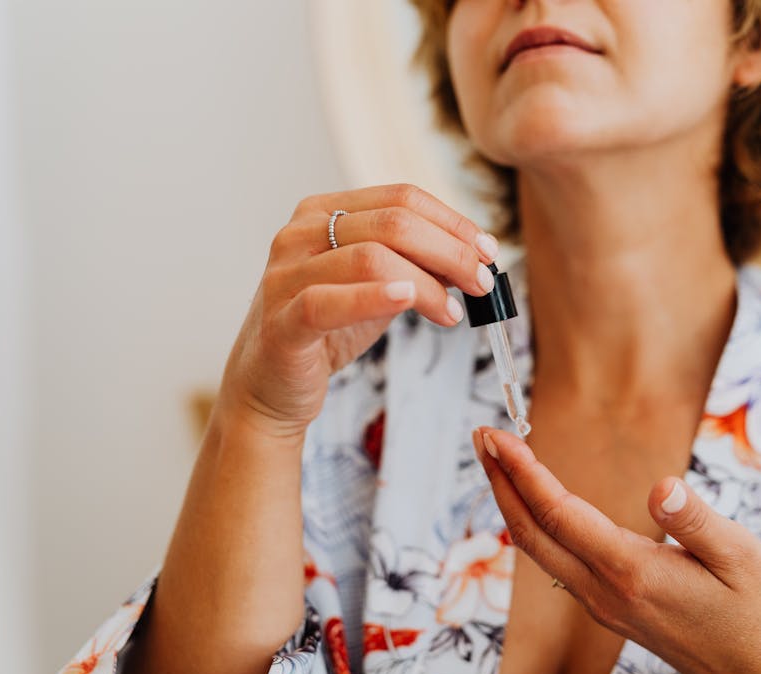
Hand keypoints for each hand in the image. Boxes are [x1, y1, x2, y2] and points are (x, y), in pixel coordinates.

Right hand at [218, 184, 498, 438]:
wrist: (272, 388)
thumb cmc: (328, 330)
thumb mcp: (378, 286)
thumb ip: (417, 265)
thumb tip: (476, 257)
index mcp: (322, 212)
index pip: (400, 198)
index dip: (452, 222)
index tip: (488, 250)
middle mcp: (299, 234)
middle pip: (392, 224)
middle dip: (450, 252)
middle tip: (483, 282)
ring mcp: (285, 276)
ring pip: (369, 258)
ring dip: (427, 283)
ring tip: (453, 311)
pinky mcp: (281, 323)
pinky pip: (329, 302)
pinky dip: (374, 298)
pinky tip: (409, 301)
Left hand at [472, 428, 760, 673]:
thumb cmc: (760, 617)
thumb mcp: (742, 558)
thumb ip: (697, 521)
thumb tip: (661, 485)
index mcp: (632, 573)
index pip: (559, 513)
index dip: (523, 471)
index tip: (497, 436)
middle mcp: (606, 592)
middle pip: (532, 533)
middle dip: (501, 482)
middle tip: (482, 438)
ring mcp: (605, 605)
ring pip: (541, 551)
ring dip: (514, 503)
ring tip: (501, 462)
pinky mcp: (612, 609)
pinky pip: (559, 563)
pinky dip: (537, 526)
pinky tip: (539, 505)